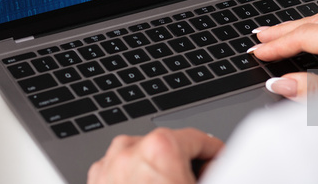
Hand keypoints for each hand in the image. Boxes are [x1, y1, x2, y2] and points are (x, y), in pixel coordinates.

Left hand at [87, 127, 223, 183]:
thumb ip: (216, 169)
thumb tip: (217, 163)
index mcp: (160, 148)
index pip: (198, 139)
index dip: (216, 152)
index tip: (222, 160)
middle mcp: (129, 150)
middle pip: (169, 147)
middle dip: (186, 162)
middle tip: (196, 179)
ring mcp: (108, 167)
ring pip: (143, 157)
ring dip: (160, 171)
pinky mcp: (95, 182)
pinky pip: (121, 172)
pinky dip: (136, 180)